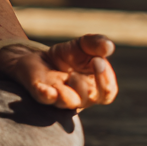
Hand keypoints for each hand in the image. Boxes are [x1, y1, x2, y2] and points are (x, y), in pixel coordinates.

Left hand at [0, 34, 117, 110]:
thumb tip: (109, 46)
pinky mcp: (40, 92)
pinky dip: (47, 94)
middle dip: (91, 83)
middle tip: (89, 64)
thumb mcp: (83, 45)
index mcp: (94, 88)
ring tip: (71, 75)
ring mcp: (59, 97)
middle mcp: (79, 97)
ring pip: (70, 101)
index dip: (106, 79)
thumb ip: (96, 44)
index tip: (97, 60)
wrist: (37, 57)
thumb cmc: (67, 56)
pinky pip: (45, 98)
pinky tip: (47, 89)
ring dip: (72, 90)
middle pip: (91, 98)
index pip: (107, 92)